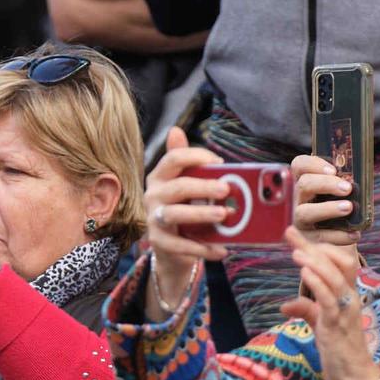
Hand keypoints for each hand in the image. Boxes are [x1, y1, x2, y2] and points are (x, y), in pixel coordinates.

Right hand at [141, 128, 229, 313]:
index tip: (220, 163)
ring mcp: (154, 219)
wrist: (171, 248)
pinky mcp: (159, 242)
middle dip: (204, 187)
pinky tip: (221, 249)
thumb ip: (187, 162)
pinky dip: (202, 248)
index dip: (197, 157)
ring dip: (201, 214)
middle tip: (226, 189)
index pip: (174, 158)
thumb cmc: (183, 208)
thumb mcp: (185, 184)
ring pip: (176, 214)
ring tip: (224, 215)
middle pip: (178, 187)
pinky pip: (180, 245)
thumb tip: (175, 130)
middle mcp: (153, 195)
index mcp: (160, 177)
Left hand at [278, 226, 379, 379]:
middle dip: (314, 247)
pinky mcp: (337, 325)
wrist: (354, 377)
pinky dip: (317, 284)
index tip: (295, 235)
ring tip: (296, 251)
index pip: (337, 263)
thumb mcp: (320, 325)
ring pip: (334, 278)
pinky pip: (329, 300)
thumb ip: (306, 311)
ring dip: (314, 262)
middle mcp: (350, 298)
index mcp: (347, 295)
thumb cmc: (340, 350)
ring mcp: (345, 311)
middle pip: (338, 264)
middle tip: (291, 232)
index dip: (318, 248)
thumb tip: (285, 306)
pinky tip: (304, 272)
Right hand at [291, 154, 360, 250]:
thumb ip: (345, 182)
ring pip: (305, 212)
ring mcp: (300, 220)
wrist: (340, 239)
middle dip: (325, 184)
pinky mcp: (307, 239)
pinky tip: (354, 233)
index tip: (333, 169)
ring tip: (348, 208)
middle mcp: (299, 199)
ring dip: (327, 209)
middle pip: (303, 185)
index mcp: (306, 182)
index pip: (299, 165)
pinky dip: (338, 235)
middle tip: (347, 188)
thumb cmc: (342, 208)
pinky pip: (319, 237)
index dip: (313, 164)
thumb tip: (360, 175)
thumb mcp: (341, 192)